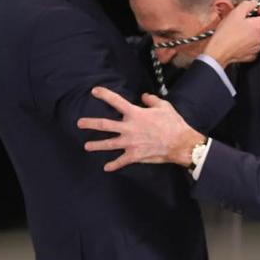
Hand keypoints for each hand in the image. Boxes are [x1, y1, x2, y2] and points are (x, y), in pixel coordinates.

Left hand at [77, 86, 203, 171]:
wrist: (180, 143)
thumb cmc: (173, 123)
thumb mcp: (164, 106)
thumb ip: (152, 100)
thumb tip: (144, 96)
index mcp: (135, 114)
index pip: (116, 101)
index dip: (104, 94)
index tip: (94, 91)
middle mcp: (128, 128)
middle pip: (104, 125)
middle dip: (90, 123)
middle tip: (79, 123)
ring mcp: (130, 143)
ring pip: (108, 144)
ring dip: (95, 145)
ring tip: (86, 146)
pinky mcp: (134, 155)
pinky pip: (121, 161)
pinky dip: (113, 165)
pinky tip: (106, 168)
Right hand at [203, 0, 259, 68]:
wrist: (218, 52)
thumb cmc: (226, 34)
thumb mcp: (235, 13)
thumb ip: (247, 5)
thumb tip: (253, 3)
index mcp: (259, 26)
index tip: (256, 9)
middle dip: (253, 21)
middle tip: (240, 20)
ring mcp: (257, 47)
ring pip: (257, 35)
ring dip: (249, 32)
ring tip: (236, 31)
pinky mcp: (251, 55)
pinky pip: (252, 45)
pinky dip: (246, 41)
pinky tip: (237, 40)